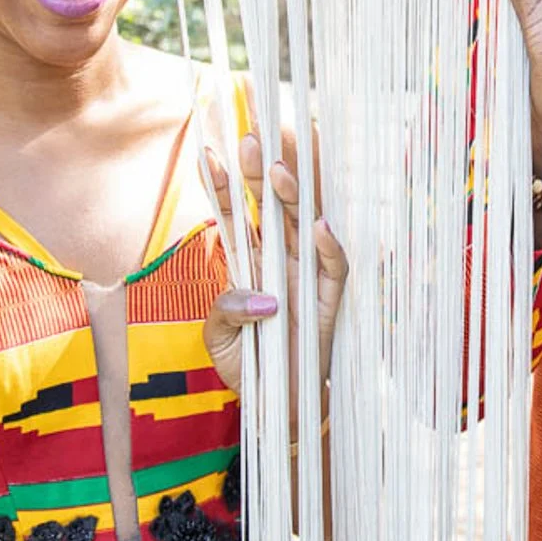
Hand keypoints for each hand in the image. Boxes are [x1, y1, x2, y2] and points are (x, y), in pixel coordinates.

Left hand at [200, 131, 348, 419]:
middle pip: (273, 202)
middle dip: (261, 167)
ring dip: (293, 193)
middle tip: (248, 134)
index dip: (224, 182)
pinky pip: (335, 269)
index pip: (237, 211)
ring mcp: (308, 275)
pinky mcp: (330, 301)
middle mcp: (282, 258)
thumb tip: (257, 297)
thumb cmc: (247, 365)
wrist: (275, 406)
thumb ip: (225, 311)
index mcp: (252, 258)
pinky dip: (331, 247)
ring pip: (305, 223)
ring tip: (276, 166)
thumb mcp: (218, 337)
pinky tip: (319, 225)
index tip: (206, 151)